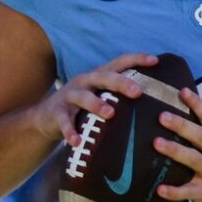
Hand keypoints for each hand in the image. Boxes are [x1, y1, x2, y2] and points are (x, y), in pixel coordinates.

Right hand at [37, 53, 159, 145]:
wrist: (46, 116)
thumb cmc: (83, 108)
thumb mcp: (101, 97)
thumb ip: (120, 97)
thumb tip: (156, 106)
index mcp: (99, 76)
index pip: (119, 63)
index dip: (136, 59)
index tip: (155, 61)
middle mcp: (85, 82)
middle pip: (103, 77)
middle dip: (121, 82)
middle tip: (137, 92)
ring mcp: (70, 96)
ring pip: (83, 97)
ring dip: (97, 104)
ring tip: (110, 114)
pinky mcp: (57, 112)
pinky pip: (64, 121)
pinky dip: (70, 131)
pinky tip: (77, 142)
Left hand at [155, 88, 201, 201]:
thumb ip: (199, 135)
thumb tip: (171, 115)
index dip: (197, 103)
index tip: (182, 91)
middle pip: (200, 136)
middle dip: (182, 125)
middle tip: (162, 116)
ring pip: (194, 160)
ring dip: (175, 151)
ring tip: (156, 143)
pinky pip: (188, 191)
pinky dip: (174, 191)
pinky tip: (159, 189)